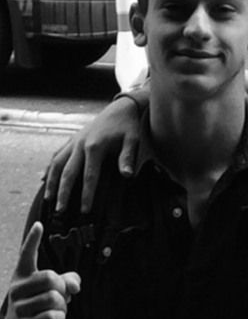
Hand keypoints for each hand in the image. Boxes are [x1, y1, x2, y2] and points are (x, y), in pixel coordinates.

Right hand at [3, 223, 79, 318]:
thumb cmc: (41, 305)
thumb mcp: (56, 290)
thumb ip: (69, 280)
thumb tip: (74, 286)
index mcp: (24, 276)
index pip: (27, 254)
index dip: (33, 240)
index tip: (39, 225)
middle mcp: (17, 288)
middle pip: (51, 278)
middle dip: (62, 288)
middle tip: (60, 296)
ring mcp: (18, 307)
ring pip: (54, 298)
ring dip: (63, 305)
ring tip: (56, 309)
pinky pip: (52, 316)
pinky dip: (60, 318)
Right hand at [44, 96, 141, 212]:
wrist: (119, 108)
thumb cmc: (127, 126)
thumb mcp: (132, 140)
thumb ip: (127, 158)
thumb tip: (127, 175)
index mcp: (95, 147)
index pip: (89, 176)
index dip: (87, 194)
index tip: (86, 210)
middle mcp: (80, 145)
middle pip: (67, 173)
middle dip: (63, 193)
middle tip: (60, 211)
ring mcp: (74, 142)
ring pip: (57, 164)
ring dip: (51, 182)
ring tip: (48, 199)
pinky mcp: (72, 140)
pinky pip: (57, 156)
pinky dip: (49, 168)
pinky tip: (43, 179)